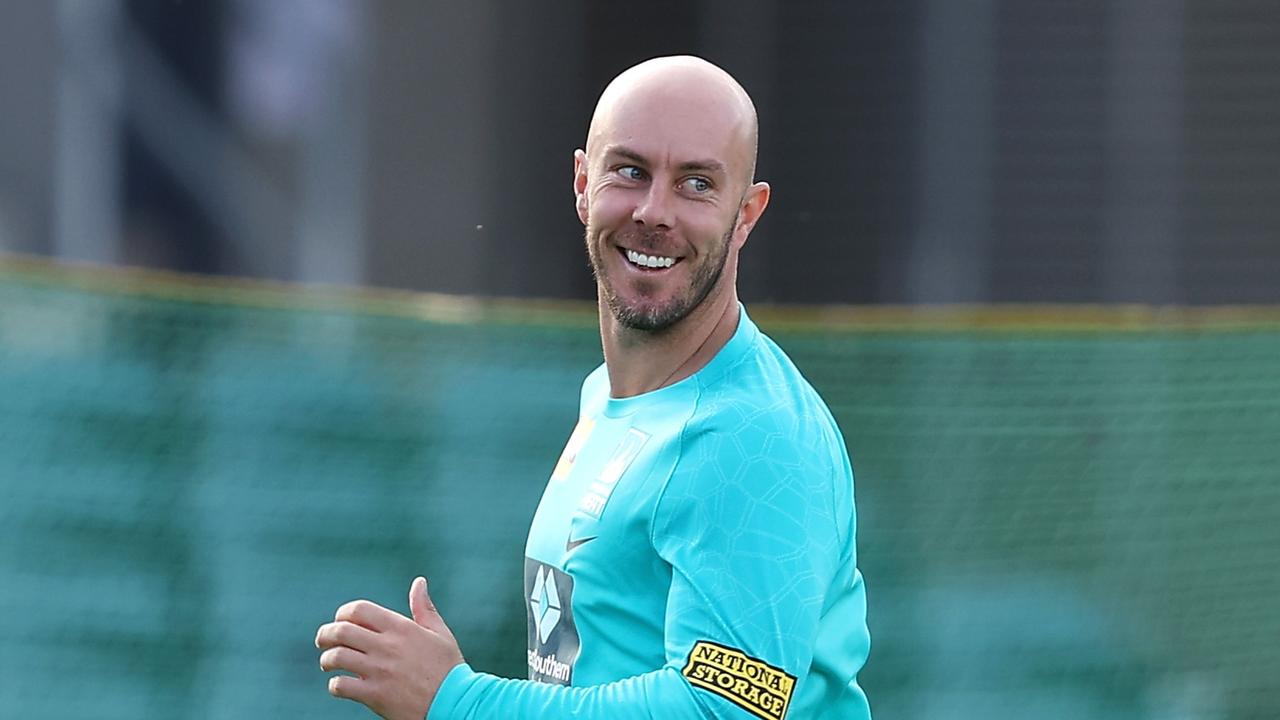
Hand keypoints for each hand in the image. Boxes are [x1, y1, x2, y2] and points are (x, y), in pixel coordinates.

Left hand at [316, 577, 464, 719]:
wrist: (454, 703)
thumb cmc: (448, 668)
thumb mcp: (440, 634)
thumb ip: (424, 608)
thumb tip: (419, 582)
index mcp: (401, 628)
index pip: (359, 610)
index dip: (343, 613)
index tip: (340, 621)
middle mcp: (387, 646)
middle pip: (341, 631)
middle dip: (326, 634)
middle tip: (323, 641)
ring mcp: (379, 671)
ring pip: (336, 657)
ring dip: (327, 659)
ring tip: (329, 663)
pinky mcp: (374, 695)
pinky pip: (341, 686)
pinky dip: (335, 685)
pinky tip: (340, 685)